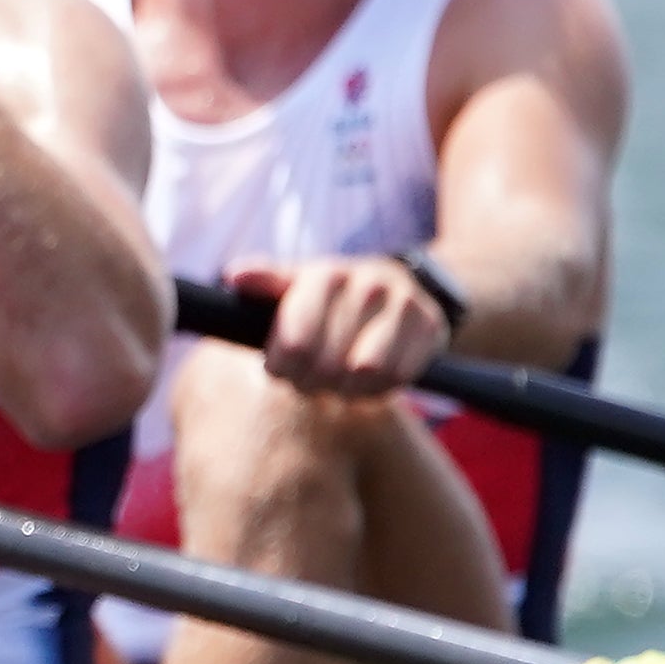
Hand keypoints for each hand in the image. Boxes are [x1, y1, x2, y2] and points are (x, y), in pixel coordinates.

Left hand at [232, 255, 442, 395]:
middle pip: (327, 364)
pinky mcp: (430, 325)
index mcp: (325, 274)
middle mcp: (366, 283)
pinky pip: (398, 378)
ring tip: (338, 381)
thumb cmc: (333, 297)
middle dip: (311, 383)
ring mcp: (403, 303)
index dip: (283, 369)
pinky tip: (367, 380)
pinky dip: (378, 389)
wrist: (402, 286)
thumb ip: (266, 283)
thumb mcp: (297, 285)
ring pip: (365, 374)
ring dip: (346, 389)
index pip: (296, 342)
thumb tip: (233, 275)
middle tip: (309, 382)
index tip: (280, 371)